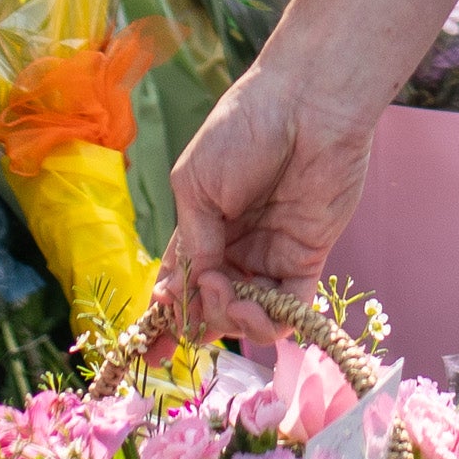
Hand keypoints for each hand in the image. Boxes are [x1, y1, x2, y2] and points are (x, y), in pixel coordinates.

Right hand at [166, 51, 379, 339]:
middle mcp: (235, 247)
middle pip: (213, 305)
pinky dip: (274, 322)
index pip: (180, 282)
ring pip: (250, 314)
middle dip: (202, 318)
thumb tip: (195, 288)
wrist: (306, 108)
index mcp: (201, 225)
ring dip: (236, 322)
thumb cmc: (242, 130)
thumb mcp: (196, 183)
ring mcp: (271, 255)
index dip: (165, 316)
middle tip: (204, 300)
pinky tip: (260, 312)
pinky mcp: (308, 258)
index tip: (150, 350)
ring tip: (234, 302)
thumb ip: (194, 241)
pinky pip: (290, 307)